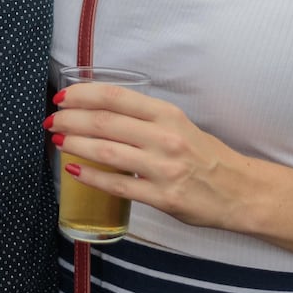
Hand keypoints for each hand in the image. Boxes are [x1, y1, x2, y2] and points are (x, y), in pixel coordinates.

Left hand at [50, 82, 247, 230]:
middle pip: (106, 122)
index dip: (84, 95)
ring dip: (76, 144)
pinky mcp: (163, 197)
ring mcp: (163, 169)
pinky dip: (92, 177)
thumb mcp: (179, 125)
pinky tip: (74, 171)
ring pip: (107, 151)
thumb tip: (101, 113)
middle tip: (52, 120)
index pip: (116, 97)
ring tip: (58, 140)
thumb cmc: (206, 156)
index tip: (63, 98)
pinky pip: (119, 185)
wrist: (240, 191)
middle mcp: (164, 138)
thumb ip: (145, 119)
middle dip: (72, 119)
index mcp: (167, 115)